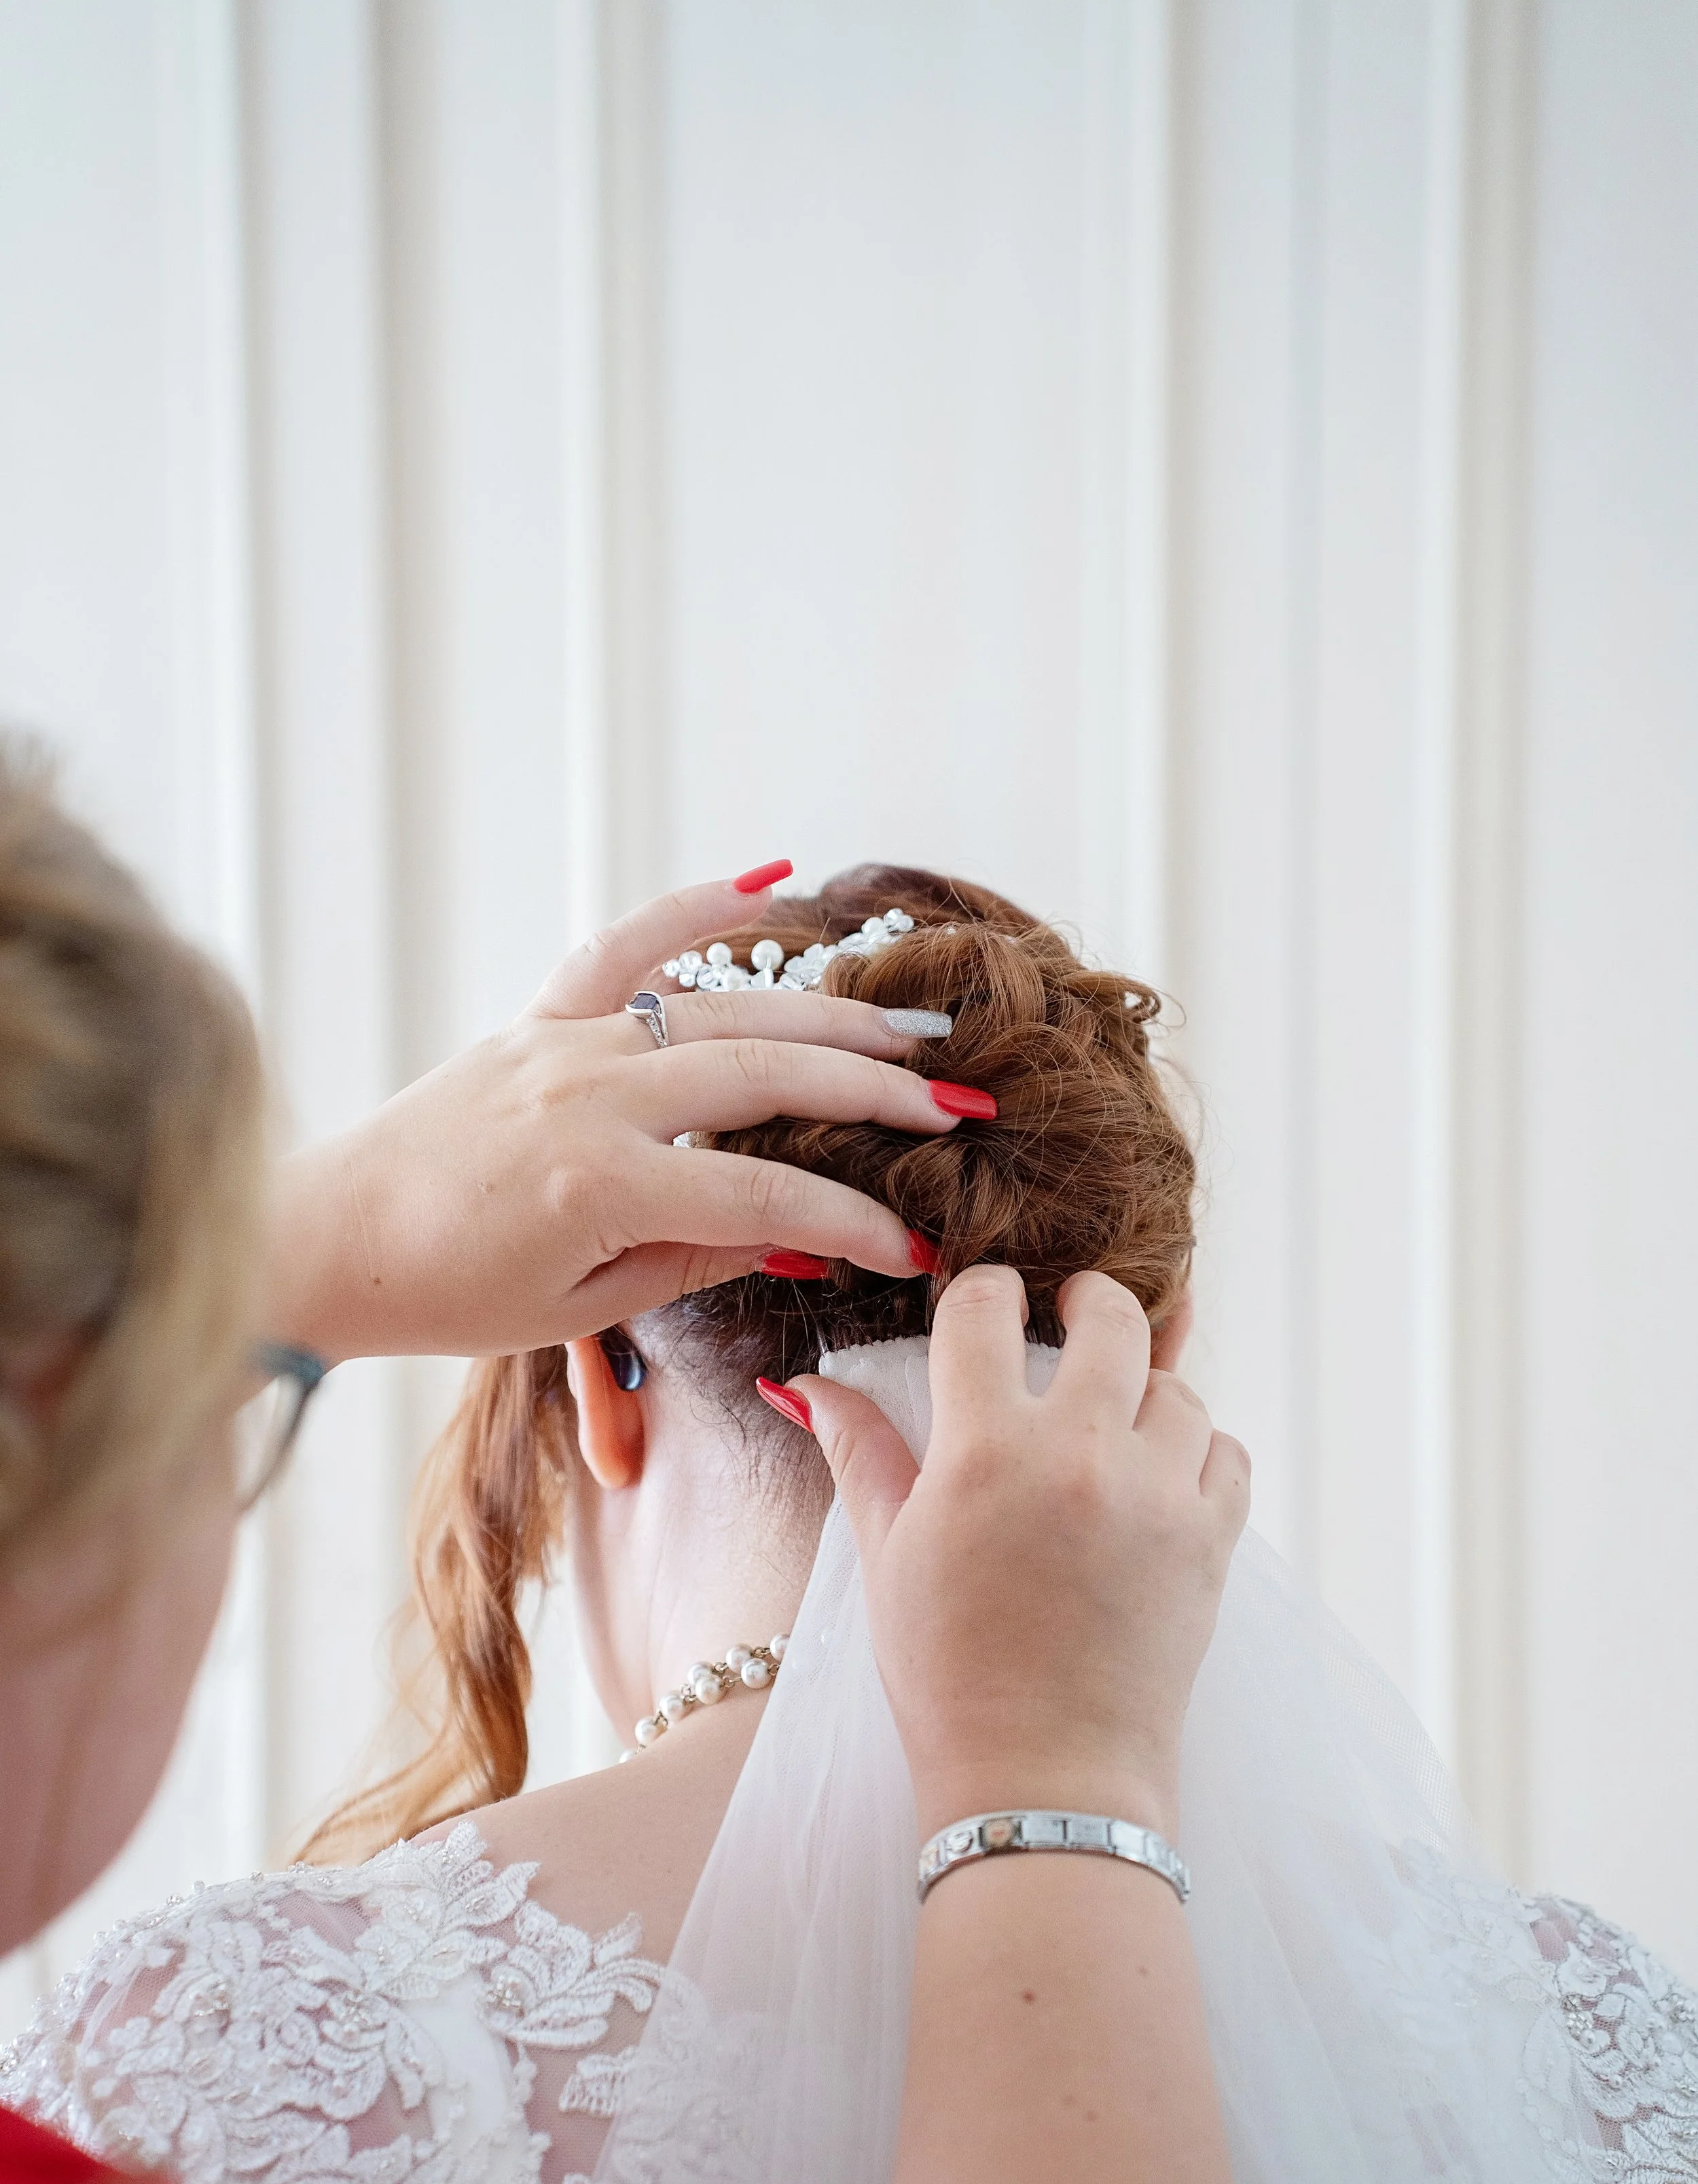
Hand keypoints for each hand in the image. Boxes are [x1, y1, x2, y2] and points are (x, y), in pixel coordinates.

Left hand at [262, 873, 964, 1361]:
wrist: (327, 1238)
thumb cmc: (445, 1293)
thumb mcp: (578, 1305)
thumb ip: (695, 1257)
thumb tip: (806, 1237)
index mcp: (597, 1185)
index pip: (764, 1193)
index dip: (849, 1219)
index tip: (911, 1242)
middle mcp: (587, 1095)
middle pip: (765, 1075)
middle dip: (874, 1092)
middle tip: (956, 1104)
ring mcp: (562, 1042)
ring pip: (721, 1009)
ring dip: (825, 1014)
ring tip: (910, 1030)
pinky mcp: (537, 1017)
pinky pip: (627, 946)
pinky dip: (696, 906)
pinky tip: (772, 878)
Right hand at [795, 1266, 1249, 1839]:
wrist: (1042, 1778)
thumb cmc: (948, 1674)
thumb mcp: (887, 1555)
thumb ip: (859, 1452)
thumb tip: (807, 1383)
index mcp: (986, 1450)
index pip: (987, 1310)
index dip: (980, 1294)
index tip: (985, 1306)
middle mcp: (1081, 1456)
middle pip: (1113, 1317)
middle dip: (1090, 1303)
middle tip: (1075, 1315)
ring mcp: (1158, 1496)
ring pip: (1180, 1386)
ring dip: (1148, 1389)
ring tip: (1118, 1418)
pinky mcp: (1213, 1542)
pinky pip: (1229, 1453)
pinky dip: (1201, 1452)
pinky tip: (1163, 1477)